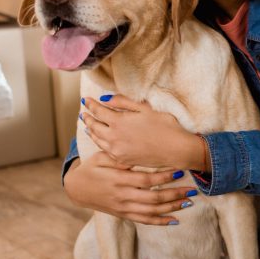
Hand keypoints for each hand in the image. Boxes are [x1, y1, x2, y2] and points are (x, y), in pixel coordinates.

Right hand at [63, 151, 196, 224]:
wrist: (76, 188)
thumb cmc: (93, 167)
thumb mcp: (103, 157)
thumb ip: (121, 157)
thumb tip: (138, 154)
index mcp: (118, 180)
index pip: (146, 180)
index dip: (164, 178)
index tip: (180, 171)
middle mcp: (122, 196)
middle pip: (153, 199)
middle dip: (174, 195)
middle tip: (192, 190)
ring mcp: (123, 207)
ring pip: (151, 212)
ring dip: (171, 208)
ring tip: (188, 203)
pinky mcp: (123, 214)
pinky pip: (144, 220)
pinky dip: (160, 222)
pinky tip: (174, 220)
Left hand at [81, 94, 205, 169]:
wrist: (175, 149)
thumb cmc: (164, 126)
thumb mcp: (145, 109)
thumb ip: (124, 102)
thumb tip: (106, 99)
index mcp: (119, 121)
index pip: (98, 111)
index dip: (91, 104)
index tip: (86, 100)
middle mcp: (113, 137)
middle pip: (94, 126)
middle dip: (88, 118)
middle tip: (84, 112)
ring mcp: (116, 150)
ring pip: (97, 139)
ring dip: (91, 131)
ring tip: (88, 125)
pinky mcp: (122, 159)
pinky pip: (105, 150)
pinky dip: (99, 142)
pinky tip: (100, 140)